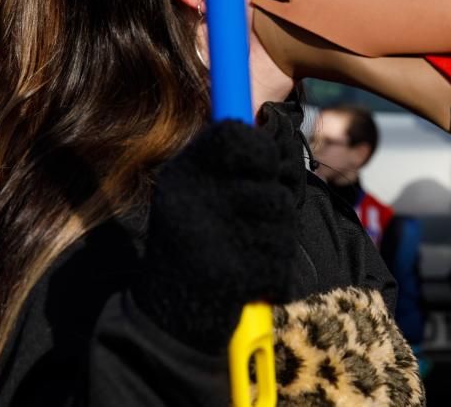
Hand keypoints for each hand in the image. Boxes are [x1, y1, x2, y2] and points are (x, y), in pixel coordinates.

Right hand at [135, 120, 299, 352]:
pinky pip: (280, 254)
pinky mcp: (232, 273)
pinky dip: (273, 267)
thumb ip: (230, 162)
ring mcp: (211, 236)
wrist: (170, 315)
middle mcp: (192, 198)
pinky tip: (247, 274)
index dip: (262, 149)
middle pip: (270, 176)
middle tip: (258, 212)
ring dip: (276, 233)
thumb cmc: (193, 243)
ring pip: (281, 215)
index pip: (237, 136)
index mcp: (182, 174)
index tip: (264, 163)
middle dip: (276, 195)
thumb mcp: (194, 191)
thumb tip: (278, 137)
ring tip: (247, 246)